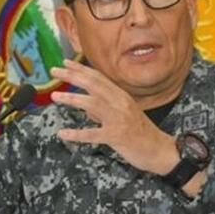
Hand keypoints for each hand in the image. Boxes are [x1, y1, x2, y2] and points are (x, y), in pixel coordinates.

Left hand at [49, 60, 178, 174]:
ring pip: (92, 104)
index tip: (64, 63)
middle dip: (72, 76)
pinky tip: (63, 133)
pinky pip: (93, 134)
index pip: (98, 78)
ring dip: (72, 99)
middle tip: (54, 71)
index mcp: (121, 96)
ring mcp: (118, 119)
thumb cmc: (140, 132)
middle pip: (93, 85)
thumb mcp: (123, 113)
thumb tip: (85, 106)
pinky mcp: (116, 136)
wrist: (160, 150)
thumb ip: (104, 108)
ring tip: (54, 96)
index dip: (81, 69)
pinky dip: (77, 134)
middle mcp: (120, 103)